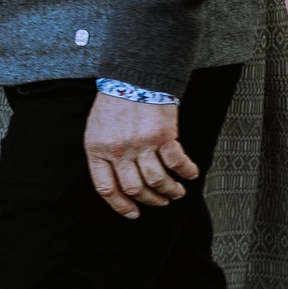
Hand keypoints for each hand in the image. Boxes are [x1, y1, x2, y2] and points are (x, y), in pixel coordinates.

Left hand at [84, 92, 197, 219]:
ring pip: (157, 181)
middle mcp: (118, 150)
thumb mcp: (96, 129)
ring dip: (170, 191)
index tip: (134, 213)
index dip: (121, 206)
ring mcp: (140, 144)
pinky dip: (186, 172)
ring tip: (177, 192)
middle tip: (161, 201)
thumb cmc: (116, 101)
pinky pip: (177, 163)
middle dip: (151, 200)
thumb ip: (103, 154)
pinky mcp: (162, 135)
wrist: (135, 75)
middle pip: (135, 188)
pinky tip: (191, 174)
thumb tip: (117, 182)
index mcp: (97, 149)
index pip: (106, 188)